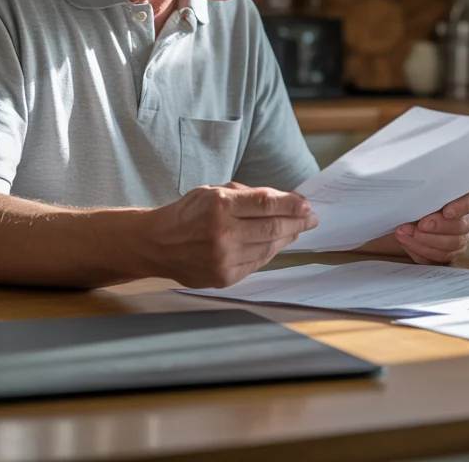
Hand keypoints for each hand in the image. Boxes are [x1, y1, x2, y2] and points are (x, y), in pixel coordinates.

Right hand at [146, 183, 316, 287]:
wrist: (157, 244)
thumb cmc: (188, 214)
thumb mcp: (214, 192)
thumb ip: (248, 196)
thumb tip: (285, 201)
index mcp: (219, 206)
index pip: (266, 204)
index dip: (291, 205)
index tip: (306, 205)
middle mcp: (222, 233)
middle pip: (273, 228)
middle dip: (297, 222)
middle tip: (311, 218)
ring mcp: (223, 258)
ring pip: (269, 247)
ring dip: (287, 237)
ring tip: (296, 229)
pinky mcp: (224, 277)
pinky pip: (258, 263)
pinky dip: (270, 251)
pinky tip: (276, 243)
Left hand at [395, 186, 468, 264]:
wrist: (414, 207)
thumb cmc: (424, 192)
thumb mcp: (427, 185)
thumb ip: (429, 189)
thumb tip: (420, 196)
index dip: (461, 208)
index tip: (446, 212)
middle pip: (462, 226)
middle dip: (438, 227)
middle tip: (420, 226)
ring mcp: (464, 236)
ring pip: (453, 245)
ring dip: (427, 241)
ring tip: (407, 233)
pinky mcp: (452, 251)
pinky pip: (440, 256)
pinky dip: (421, 250)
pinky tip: (408, 242)